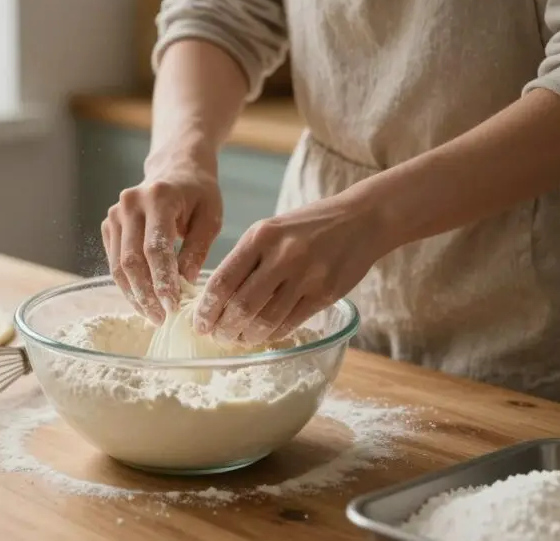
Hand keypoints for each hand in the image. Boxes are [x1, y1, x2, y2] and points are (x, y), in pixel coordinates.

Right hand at [102, 154, 222, 322]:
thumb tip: (184, 284)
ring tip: (152, 316)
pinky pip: (113, 261)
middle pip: (132, 259)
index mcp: (158, 197)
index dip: (162, 280)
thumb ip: (196, 249)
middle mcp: (130, 203)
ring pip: (118, 265)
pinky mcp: (109, 225)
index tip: (173, 306)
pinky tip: (143, 300)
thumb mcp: (210, 217)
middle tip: (162, 318)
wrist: (176, 168)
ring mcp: (115, 213)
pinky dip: (127, 284)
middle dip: (146, 294)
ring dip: (134, 294)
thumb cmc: (199, 193)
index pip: (155, 247)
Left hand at [193, 194, 384, 344]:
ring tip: (238, 339)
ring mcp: (306, 276)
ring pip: (265, 320)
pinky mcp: (325, 294)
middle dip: (223, 328)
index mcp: (261, 237)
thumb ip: (245, 260)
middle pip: (241, 306)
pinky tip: (265, 334)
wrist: (361, 219)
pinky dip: (272, 334)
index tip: (199, 323)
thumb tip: (215, 299)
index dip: (206, 309)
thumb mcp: (270, 230)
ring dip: (246, 336)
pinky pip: (290, 323)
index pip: (222, 280)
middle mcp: (282, 256)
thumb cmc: (307, 227)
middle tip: (218, 336)